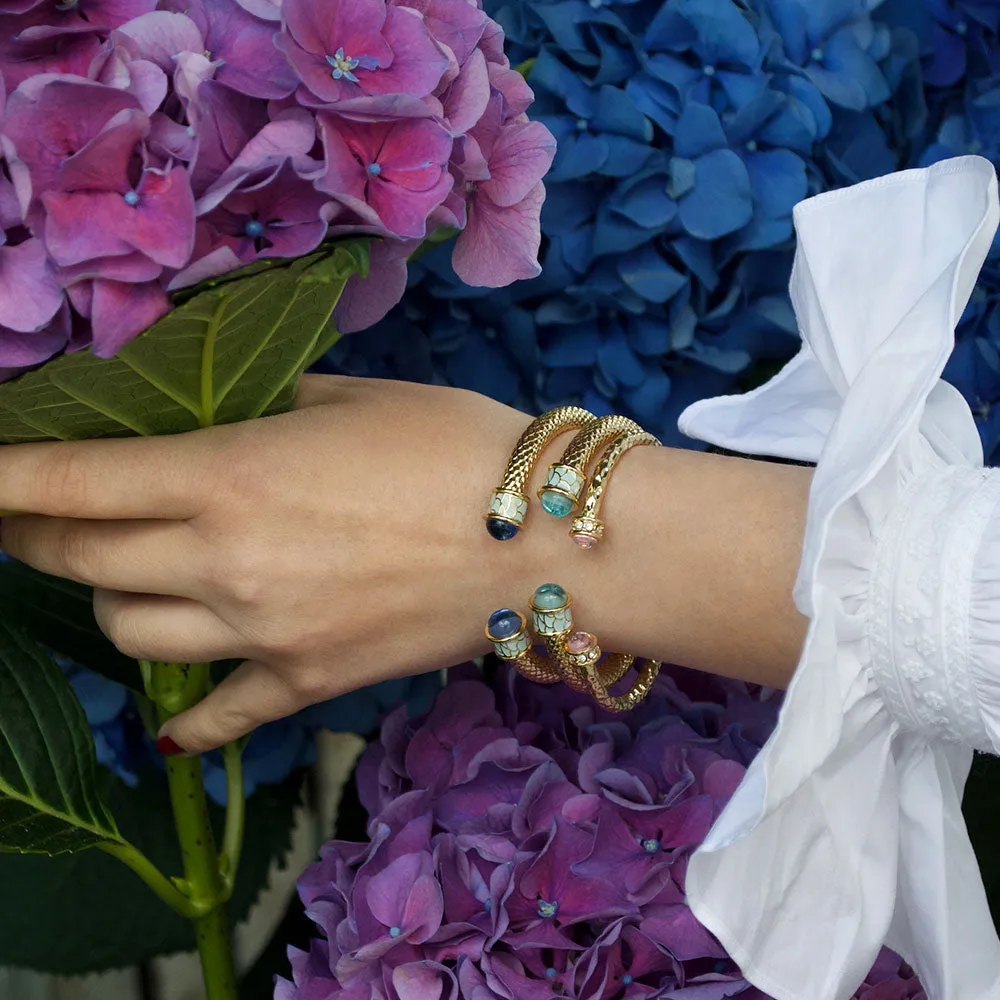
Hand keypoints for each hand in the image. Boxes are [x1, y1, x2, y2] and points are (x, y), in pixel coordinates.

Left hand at [0, 375, 542, 751]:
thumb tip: (224, 416)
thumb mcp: (353, 396)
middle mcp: (224, 564)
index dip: (0, 475)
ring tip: (134, 573)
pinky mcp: (306, 684)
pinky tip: (178, 718)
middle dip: (38, 529)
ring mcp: (261, 636)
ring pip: (128, 631)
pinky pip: (215, 715)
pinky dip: (185, 717)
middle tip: (36, 510)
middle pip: (81, 556)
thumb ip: (266, 406)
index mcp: (228, 476)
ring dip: (110, 595)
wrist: (548, 542)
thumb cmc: (457, 445)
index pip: (70, 480)